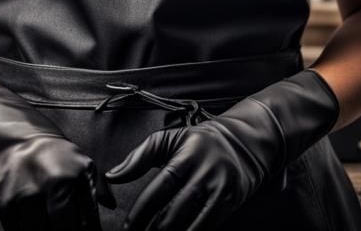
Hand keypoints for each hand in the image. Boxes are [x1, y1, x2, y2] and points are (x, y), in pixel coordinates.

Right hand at [0, 84, 116, 230]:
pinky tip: (30, 224)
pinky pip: (17, 230)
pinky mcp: (7, 199)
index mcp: (78, 173)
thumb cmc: (51, 155)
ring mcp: (30, 190)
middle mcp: (55, 180)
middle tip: (63, 228)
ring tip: (47, 225)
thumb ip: (97, 186)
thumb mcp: (79, 163)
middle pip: (64, 228)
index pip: (87, 219)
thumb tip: (111, 205)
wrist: (14, 137)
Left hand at [103, 68, 338, 230]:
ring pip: (189, 225)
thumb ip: (140, 156)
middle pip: (172, 213)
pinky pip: (206, 228)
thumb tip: (112, 175)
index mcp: (186, 155)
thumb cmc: (203, 140)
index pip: (159, 189)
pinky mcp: (230, 202)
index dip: (141, 213)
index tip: (129, 227)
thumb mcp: (172, 139)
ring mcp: (219, 189)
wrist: (248, 140)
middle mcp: (203, 172)